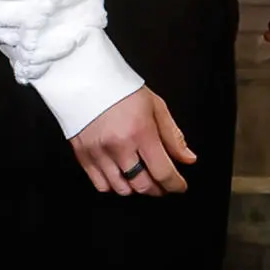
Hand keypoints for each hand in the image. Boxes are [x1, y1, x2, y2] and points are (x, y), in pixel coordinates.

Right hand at [71, 85, 195, 195]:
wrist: (85, 80)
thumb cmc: (122, 90)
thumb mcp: (156, 107)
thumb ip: (173, 137)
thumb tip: (188, 159)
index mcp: (141, 132)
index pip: (162, 172)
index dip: (175, 184)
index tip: (180, 186)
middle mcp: (119, 146)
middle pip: (142, 185)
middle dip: (157, 190)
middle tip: (163, 185)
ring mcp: (98, 153)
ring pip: (121, 189)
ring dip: (136, 189)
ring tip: (143, 180)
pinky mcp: (82, 155)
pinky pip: (100, 184)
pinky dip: (114, 186)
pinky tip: (121, 178)